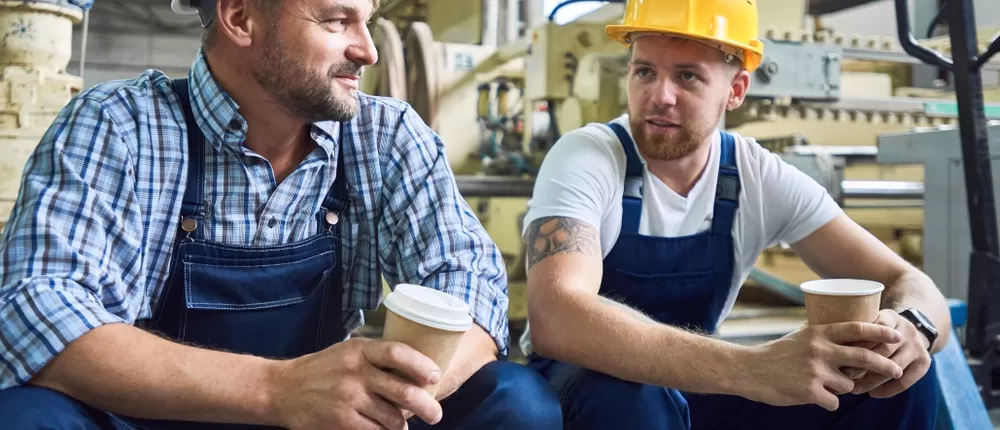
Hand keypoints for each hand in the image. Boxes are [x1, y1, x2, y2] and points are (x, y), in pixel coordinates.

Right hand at [268, 337, 442, 429]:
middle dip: (427, 407)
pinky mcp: (342, 421)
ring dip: (402, 424)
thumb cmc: (321, 369)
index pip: (399, 353)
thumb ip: (376, 357)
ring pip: (393, 418)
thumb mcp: (347, 352)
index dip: (422, 365)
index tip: (435, 376)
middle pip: (404, 391)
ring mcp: (349, 398)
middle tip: (435, 414)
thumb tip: (414, 367)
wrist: (282, 389)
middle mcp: (356, 373)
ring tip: (402, 423)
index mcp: (360, 350)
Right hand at [740, 322, 903, 411]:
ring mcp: (816, 371)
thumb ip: (823, 337)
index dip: (880, 331)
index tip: (896, 335)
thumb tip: (849, 335)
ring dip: (841, 388)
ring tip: (821, 385)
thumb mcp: (800, 337)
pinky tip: (811, 396)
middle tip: (896, 370)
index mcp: (818, 333)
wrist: (749, 369)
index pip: (856, 329)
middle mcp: (820, 350)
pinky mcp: (810, 391)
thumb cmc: (775, 354)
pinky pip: (833, 402)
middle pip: (864, 357)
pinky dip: (826, 402)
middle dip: (885, 365)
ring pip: (848, 385)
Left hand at [849, 309, 932, 397]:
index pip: (875, 329)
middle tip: (845, 375)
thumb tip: (829, 347)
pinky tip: (873, 394)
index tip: (841, 355)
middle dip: (863, 364)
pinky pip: (907, 380)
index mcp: (890, 317)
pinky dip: (889, 390)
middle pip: (884, 350)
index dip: (858, 343)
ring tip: (854, 389)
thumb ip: (855, 330)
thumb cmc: (878, 330)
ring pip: (894, 367)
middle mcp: (907, 331)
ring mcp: (918, 346)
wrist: (911, 331)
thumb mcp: (870, 320)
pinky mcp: (925, 362)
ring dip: (873, 380)